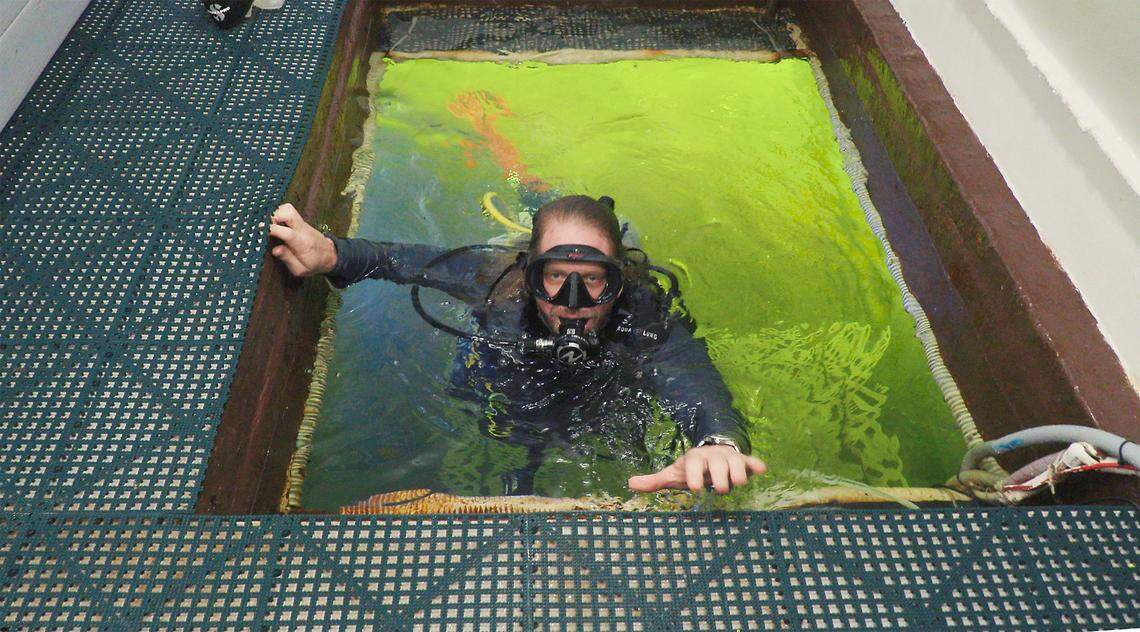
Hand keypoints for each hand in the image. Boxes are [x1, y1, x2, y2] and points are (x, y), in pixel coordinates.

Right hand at [268, 203, 337, 276]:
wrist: (330, 256)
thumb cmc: (314, 264)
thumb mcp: (301, 270)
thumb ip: (288, 259)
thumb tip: (275, 250)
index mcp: (303, 244)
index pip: (288, 233)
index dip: (273, 229)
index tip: (260, 228)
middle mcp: (303, 230)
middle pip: (289, 213)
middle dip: (274, 216)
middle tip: (264, 224)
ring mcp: (302, 224)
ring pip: (288, 209)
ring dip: (276, 213)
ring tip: (269, 224)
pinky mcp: (300, 221)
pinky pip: (289, 211)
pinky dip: (279, 213)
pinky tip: (274, 222)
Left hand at [627, 445, 765, 494]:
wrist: (711, 453)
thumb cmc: (691, 469)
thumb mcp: (673, 474)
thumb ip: (654, 481)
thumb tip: (630, 484)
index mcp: (694, 459)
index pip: (693, 465)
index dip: (694, 475)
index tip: (694, 488)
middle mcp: (712, 456)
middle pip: (717, 463)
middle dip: (719, 476)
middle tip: (720, 489)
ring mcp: (729, 458)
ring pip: (736, 462)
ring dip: (738, 472)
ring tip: (738, 483)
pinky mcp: (743, 461)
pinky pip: (751, 461)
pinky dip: (756, 464)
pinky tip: (761, 469)